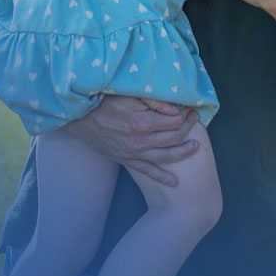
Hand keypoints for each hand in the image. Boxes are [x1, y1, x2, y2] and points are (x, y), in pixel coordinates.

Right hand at [63, 95, 198, 186]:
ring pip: (166, 156)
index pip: (175, 121)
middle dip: (188, 128)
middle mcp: (141, 141)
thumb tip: (177, 109)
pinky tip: (174, 182)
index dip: (186, 115)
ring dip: (183, 152)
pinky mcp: (126, 159)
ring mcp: (134, 152)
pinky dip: (162, 177)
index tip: (190, 109)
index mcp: (143, 122)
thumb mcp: (130, 94)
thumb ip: (155, 101)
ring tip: (195, 147)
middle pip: (173, 137)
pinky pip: (147, 171)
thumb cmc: (105, 100)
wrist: (80, 116)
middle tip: (195, 120)